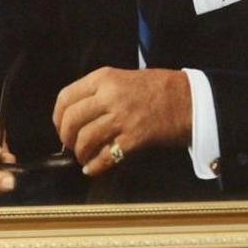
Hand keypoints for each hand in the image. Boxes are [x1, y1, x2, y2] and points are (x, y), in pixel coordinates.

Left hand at [53, 67, 191, 175]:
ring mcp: (122, 117)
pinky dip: (95, 166)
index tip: (61, 128)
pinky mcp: (134, 137)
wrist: (190, 99)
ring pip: (86, 139)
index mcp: (104, 78)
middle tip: (71, 146)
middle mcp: (109, 96)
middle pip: (72, 120)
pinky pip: (106, 156)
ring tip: (84, 158)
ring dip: (81, 154)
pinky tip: (92, 169)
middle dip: (67, 138)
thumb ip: (100, 92)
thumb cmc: (159, 88)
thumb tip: (78, 115)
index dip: (58, 118)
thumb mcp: (124, 78)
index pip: (66, 98)